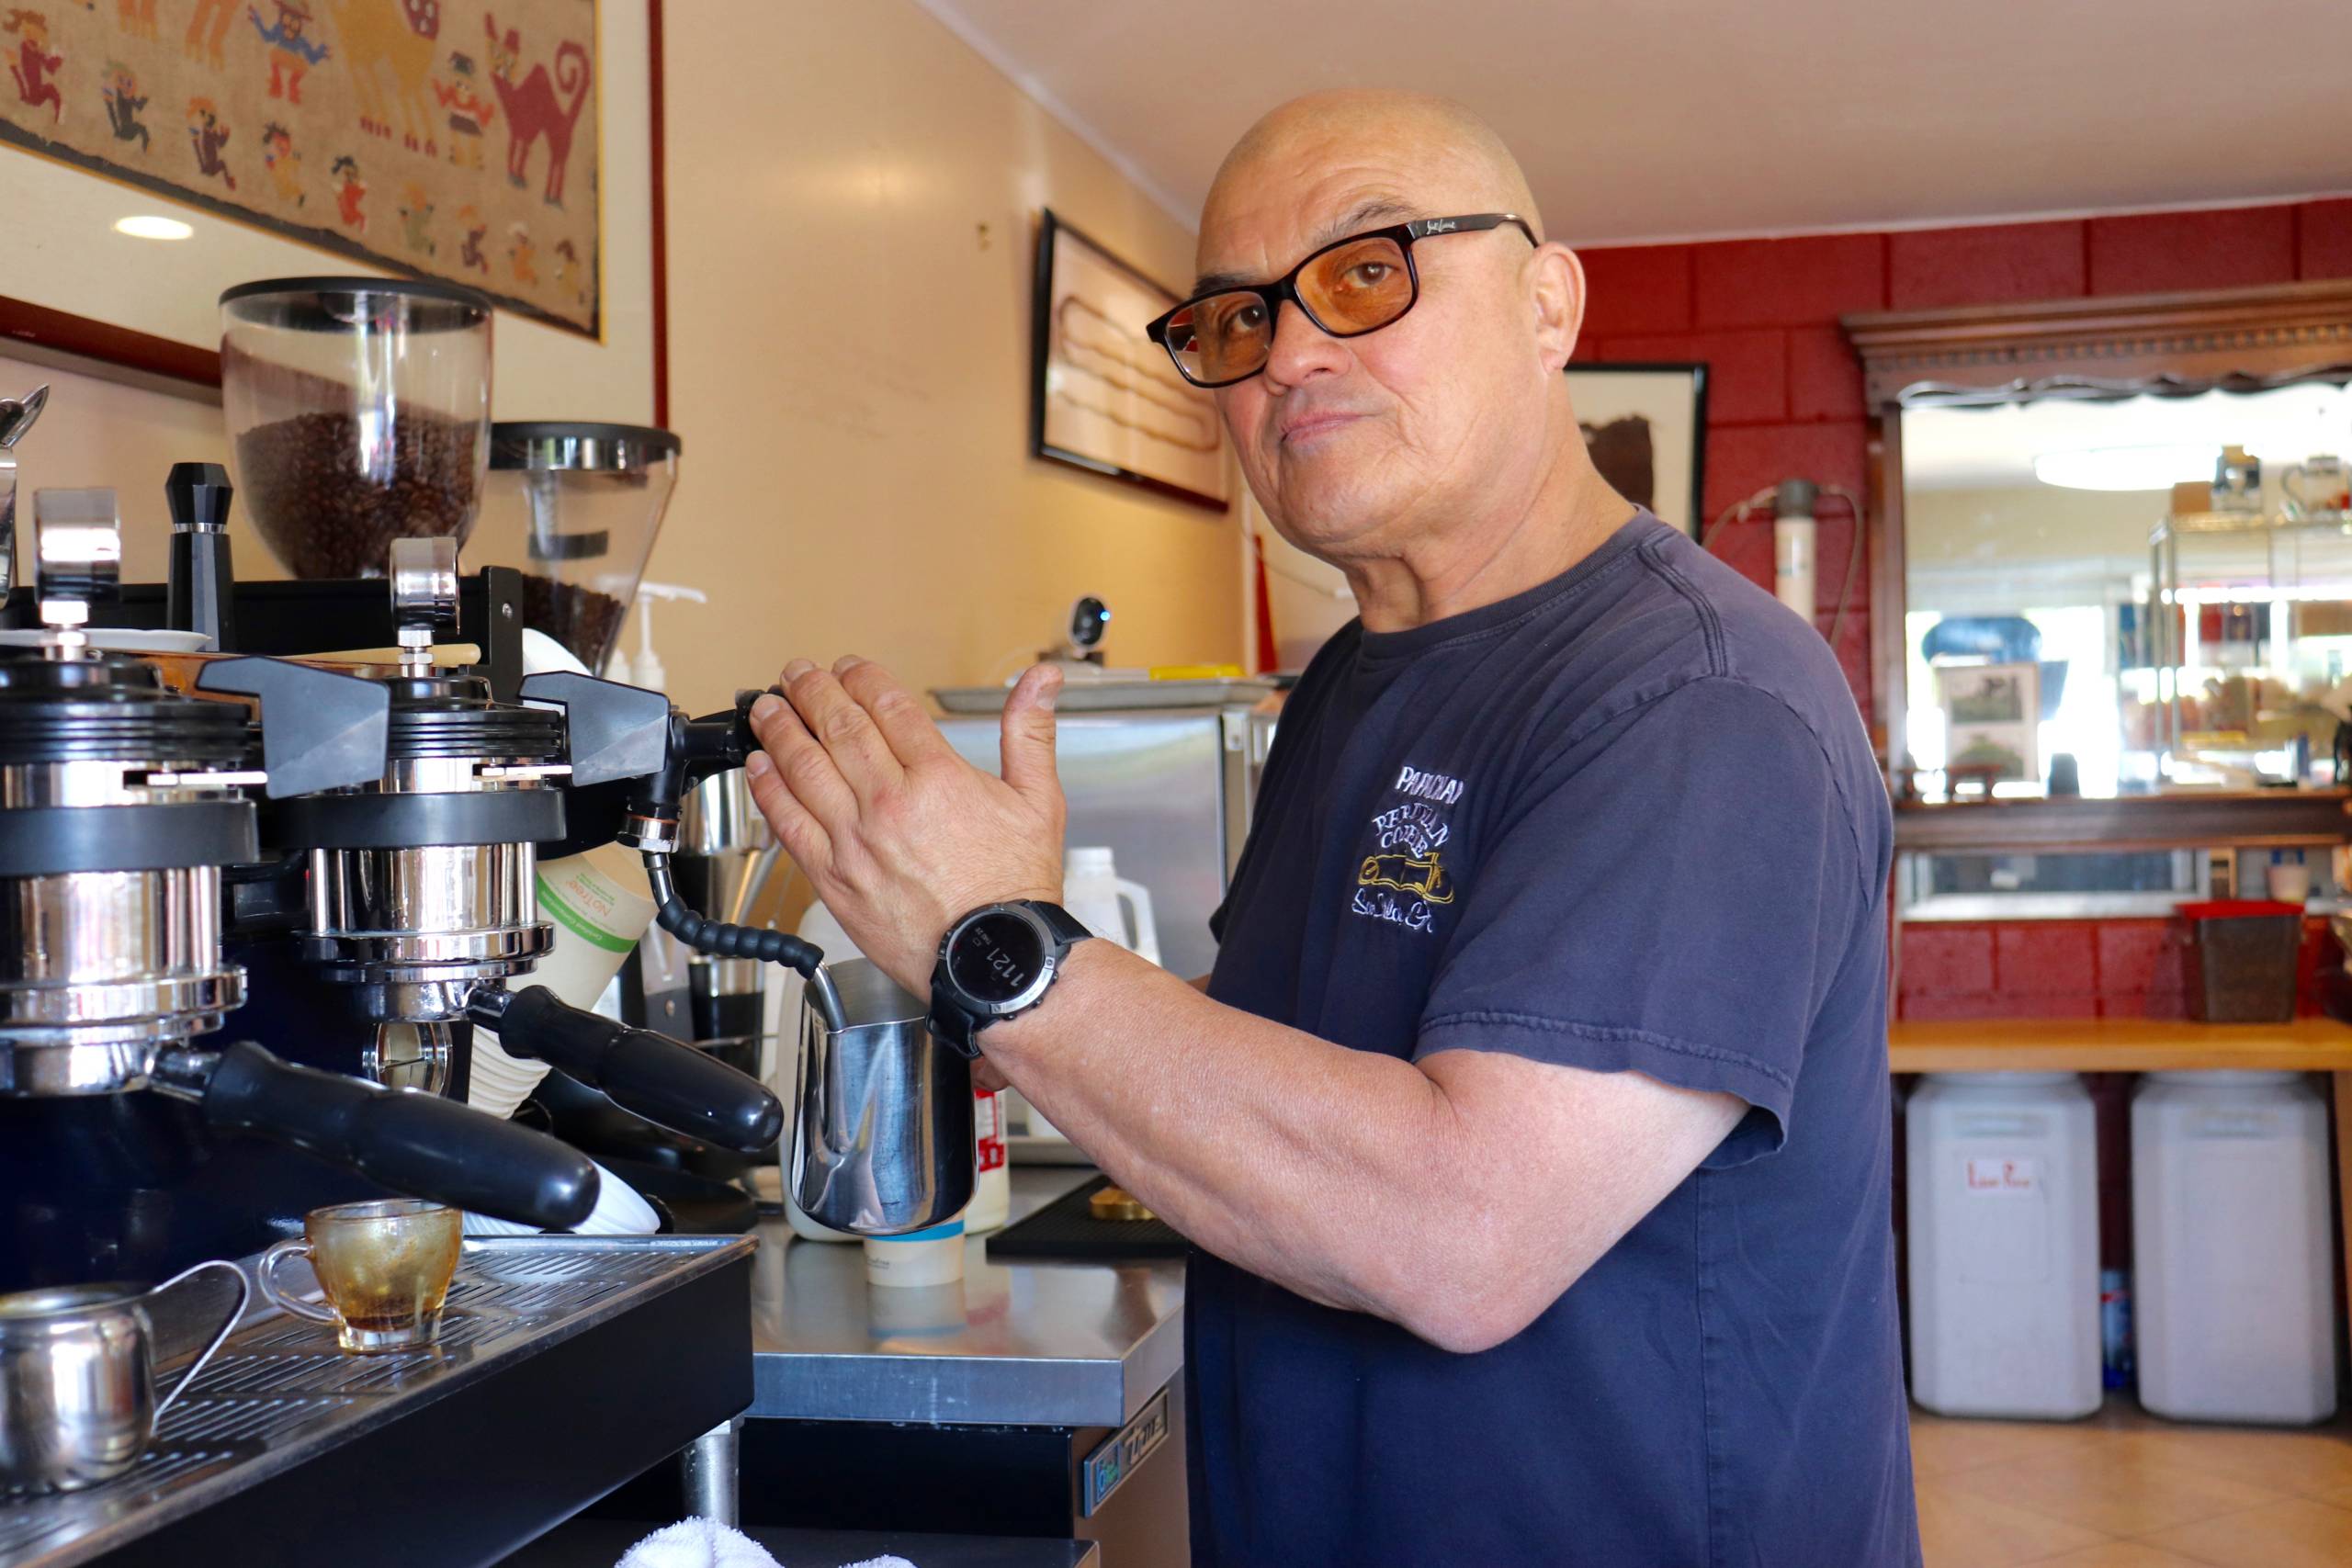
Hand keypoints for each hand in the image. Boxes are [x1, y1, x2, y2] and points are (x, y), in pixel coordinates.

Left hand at [744, 657, 1065, 996]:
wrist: (993, 960)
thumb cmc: (1015, 890)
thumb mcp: (1039, 801)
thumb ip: (1030, 733)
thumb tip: (1042, 681)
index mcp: (938, 778)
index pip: (888, 706)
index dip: (862, 677)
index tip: (849, 668)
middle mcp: (890, 804)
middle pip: (839, 727)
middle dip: (812, 691)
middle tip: (797, 673)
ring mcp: (856, 841)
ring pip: (804, 768)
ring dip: (780, 730)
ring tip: (767, 708)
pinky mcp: (833, 878)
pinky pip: (790, 824)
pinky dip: (769, 791)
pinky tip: (758, 769)